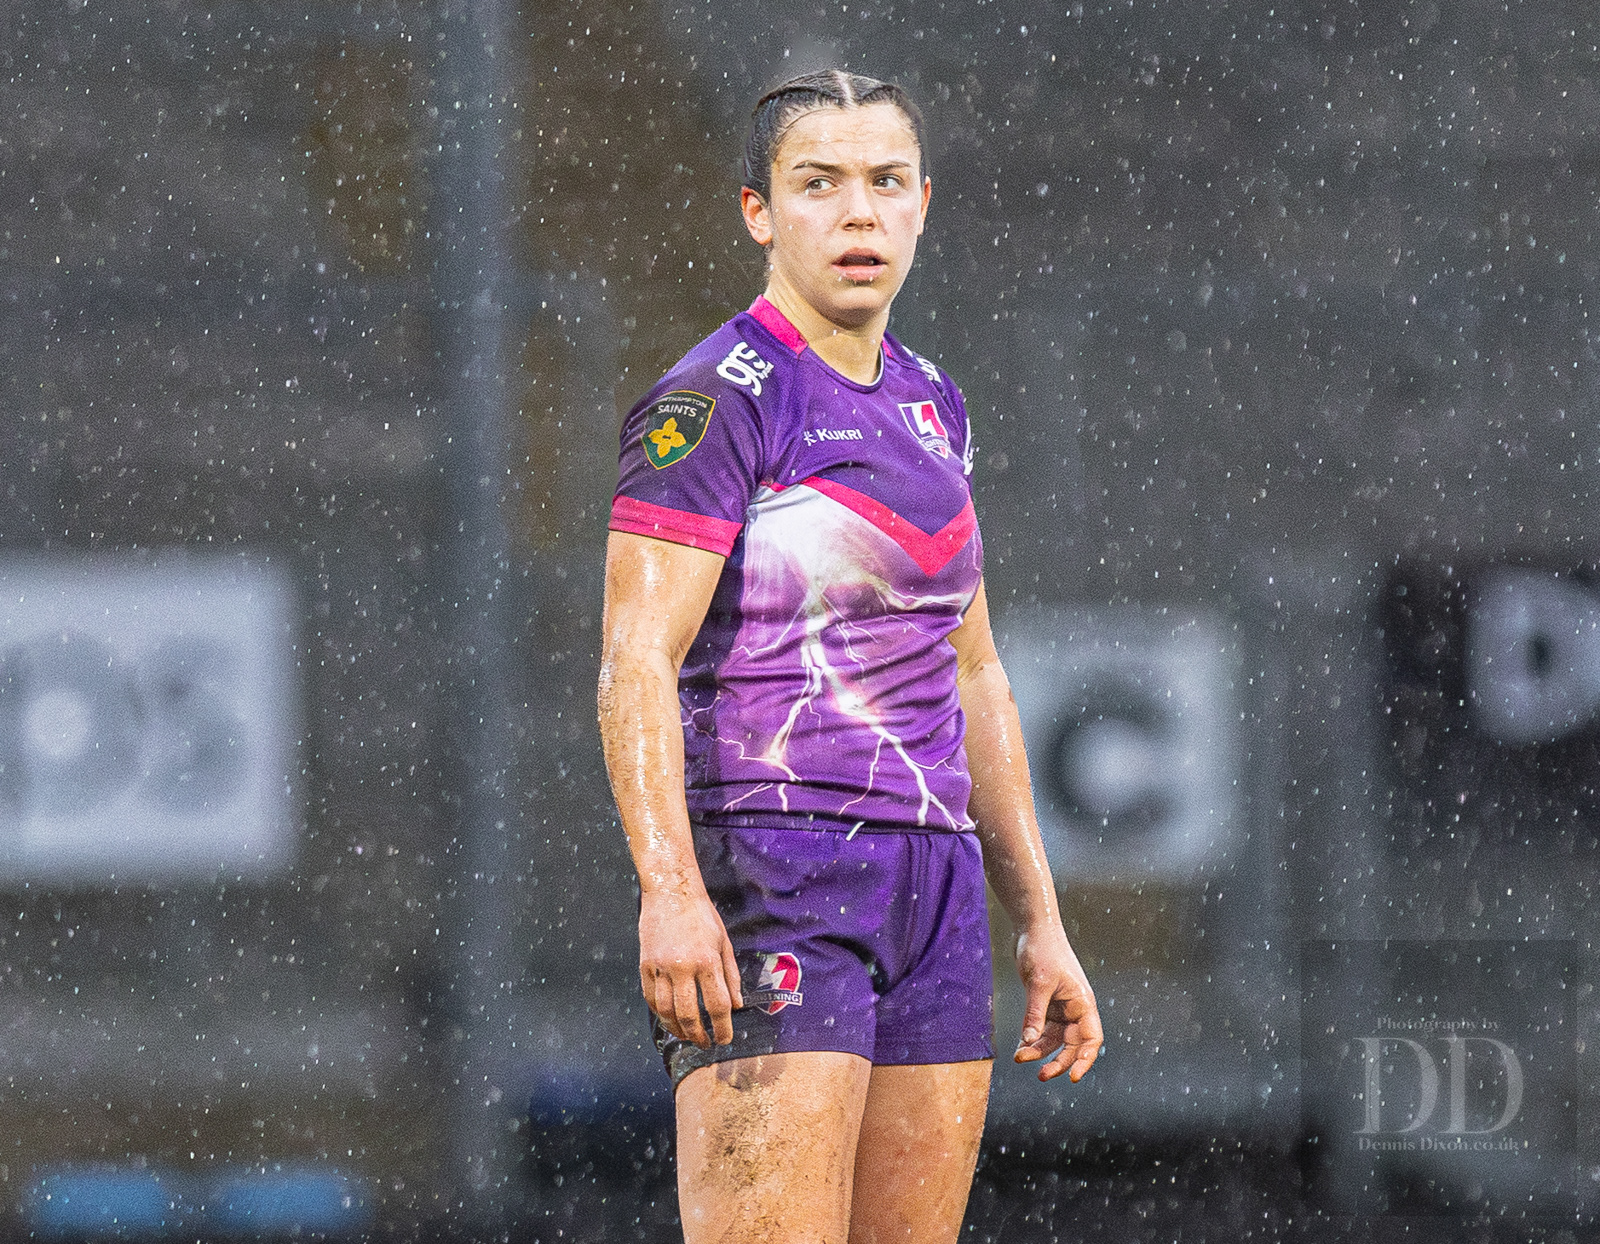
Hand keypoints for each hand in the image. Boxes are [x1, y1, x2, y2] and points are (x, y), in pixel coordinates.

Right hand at [638, 888, 743, 1048]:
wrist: (671, 891)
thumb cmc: (701, 915)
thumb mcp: (724, 942)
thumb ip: (731, 975)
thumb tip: (737, 1005)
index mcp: (707, 960)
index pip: (717, 1005)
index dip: (722, 1027)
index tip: (724, 1038)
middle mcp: (683, 967)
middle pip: (689, 1014)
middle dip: (698, 1035)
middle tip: (704, 1043)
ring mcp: (660, 967)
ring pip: (666, 1011)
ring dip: (677, 1029)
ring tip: (686, 1035)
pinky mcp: (645, 965)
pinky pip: (651, 998)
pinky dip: (660, 1013)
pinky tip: (669, 1018)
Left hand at [1012, 923, 1102, 1082]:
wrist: (1033, 929)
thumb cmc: (1044, 950)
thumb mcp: (1038, 983)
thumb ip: (1035, 1014)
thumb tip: (1029, 1041)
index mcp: (1083, 1003)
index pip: (1091, 1039)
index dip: (1085, 1059)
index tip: (1074, 1077)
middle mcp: (1075, 1008)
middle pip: (1071, 1044)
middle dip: (1058, 1061)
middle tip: (1041, 1075)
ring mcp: (1061, 1007)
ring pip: (1054, 1039)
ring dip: (1039, 1051)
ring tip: (1021, 1059)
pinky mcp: (1046, 1004)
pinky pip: (1042, 1029)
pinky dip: (1032, 1039)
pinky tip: (1021, 1049)